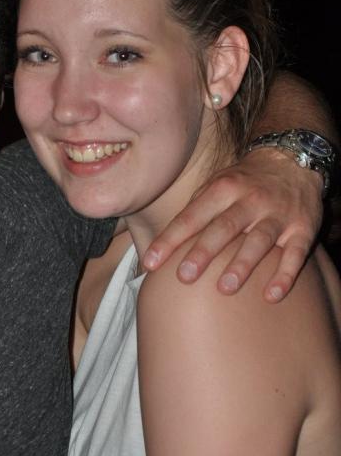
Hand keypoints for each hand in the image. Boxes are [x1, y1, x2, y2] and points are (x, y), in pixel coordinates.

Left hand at [142, 148, 322, 301]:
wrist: (292, 160)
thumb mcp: (215, 185)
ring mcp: (278, 214)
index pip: (191, 217)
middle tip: (184, 276)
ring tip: (225, 288)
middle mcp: (250, 200)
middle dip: (204, 251)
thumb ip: (192, 212)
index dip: (170, 239)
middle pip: (224, 227)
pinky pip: (296, 253)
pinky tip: (271, 296)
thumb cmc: (241, 182)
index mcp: (222, 189)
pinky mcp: (304, 228)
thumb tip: (160, 244)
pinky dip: (285, 274)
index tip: (150, 263)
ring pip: (259, 240)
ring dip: (242, 265)